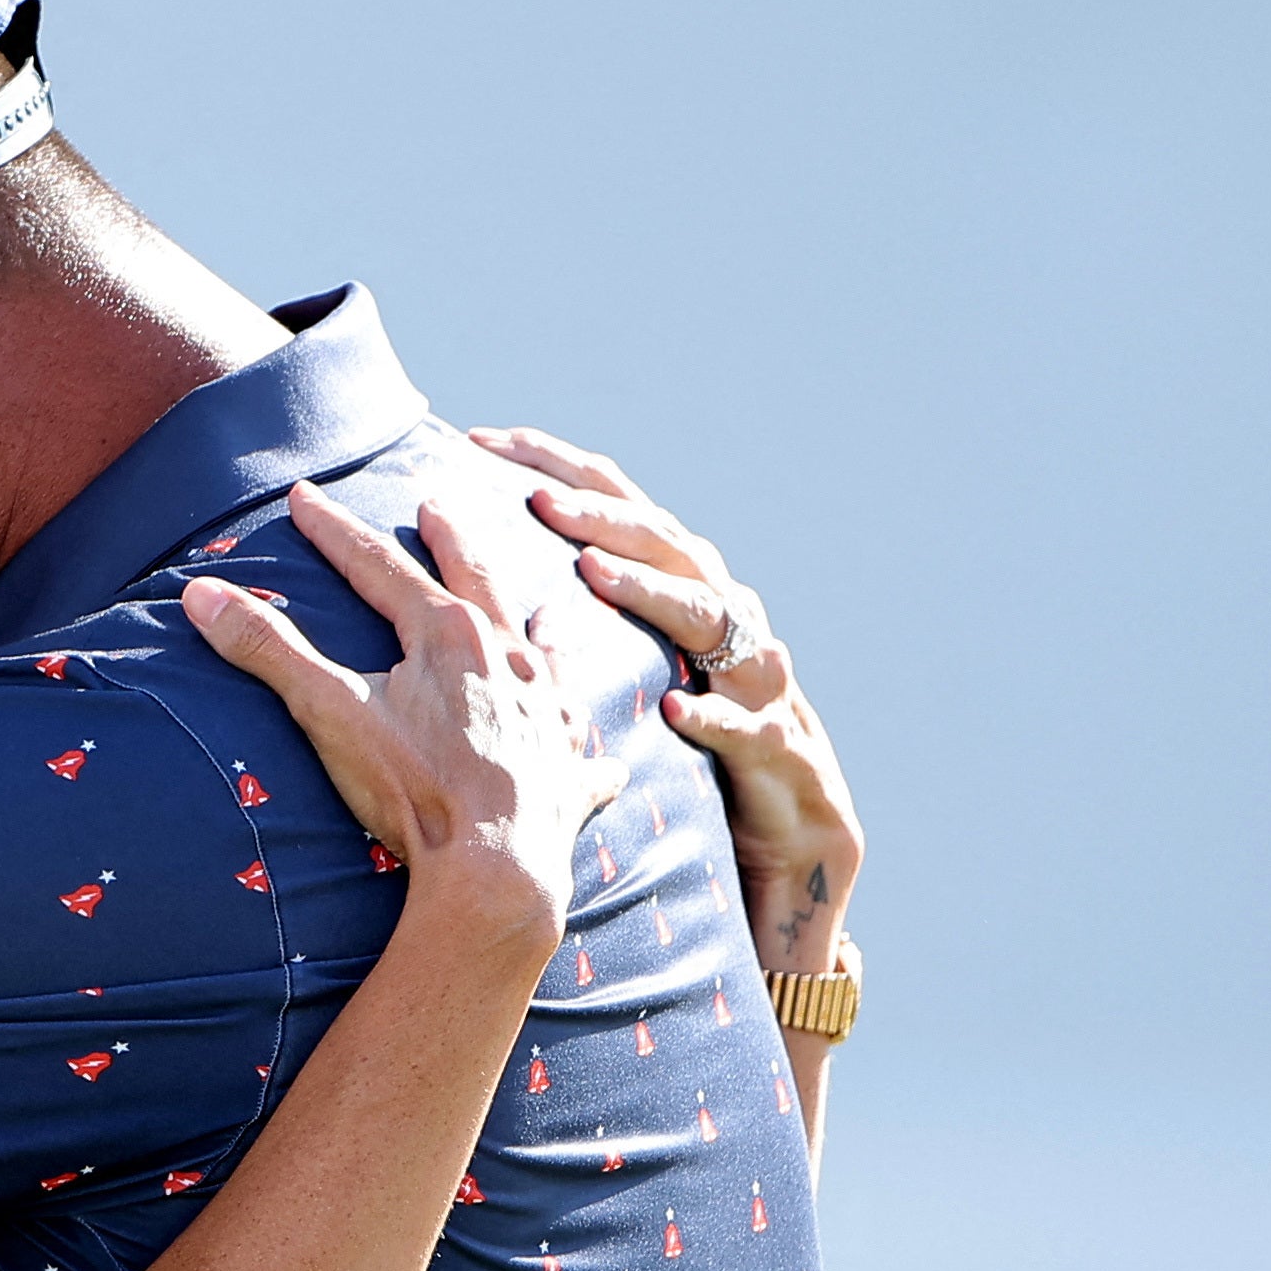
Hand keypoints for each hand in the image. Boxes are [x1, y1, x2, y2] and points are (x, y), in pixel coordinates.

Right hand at [179, 479, 613, 968]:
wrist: (497, 866)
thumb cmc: (415, 790)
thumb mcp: (329, 712)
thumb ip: (267, 650)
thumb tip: (199, 595)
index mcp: (446, 635)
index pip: (380, 566)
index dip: (335, 533)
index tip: (305, 498)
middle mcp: (508, 659)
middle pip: (476, 581)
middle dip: (452, 541)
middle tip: (439, 507)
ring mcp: (547, 713)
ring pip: (547, 652)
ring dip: (540, 627)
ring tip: (544, 610)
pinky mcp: (569, 771)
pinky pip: (583, 750)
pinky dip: (586, 743)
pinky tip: (596, 750)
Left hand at [468, 429, 863, 970]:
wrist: (792, 829)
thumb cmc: (697, 740)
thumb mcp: (634, 671)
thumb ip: (580, 617)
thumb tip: (478, 570)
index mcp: (684, 590)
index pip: (619, 507)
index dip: (557, 469)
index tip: (484, 441)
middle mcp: (728, 616)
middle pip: (665, 543)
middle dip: (602, 516)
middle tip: (537, 500)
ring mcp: (759, 677)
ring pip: (711, 614)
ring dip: (652, 590)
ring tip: (594, 572)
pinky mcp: (778, 747)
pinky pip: (746, 724)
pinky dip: (714, 713)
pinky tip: (677, 709)